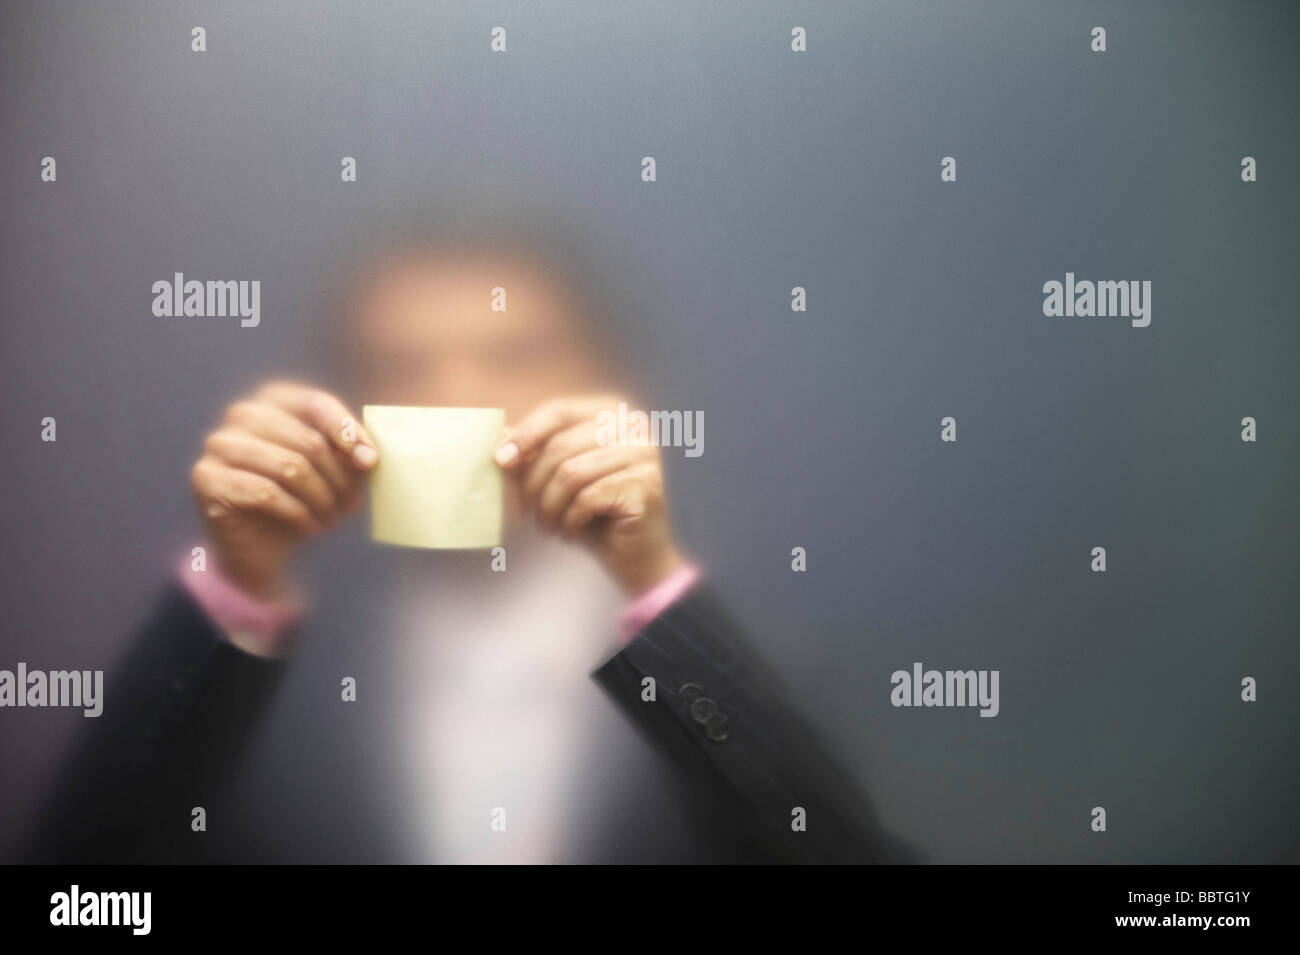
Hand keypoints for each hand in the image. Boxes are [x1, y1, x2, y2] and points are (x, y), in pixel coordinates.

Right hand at [190, 381, 377, 599]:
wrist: (261, 546)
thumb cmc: (300, 499)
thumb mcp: (332, 472)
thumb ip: (350, 454)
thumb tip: (367, 455)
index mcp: (273, 400)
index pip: (316, 403)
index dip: (347, 433)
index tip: (370, 462)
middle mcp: (242, 414)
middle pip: (307, 440)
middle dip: (338, 477)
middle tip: (352, 505)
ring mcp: (219, 444)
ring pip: (289, 467)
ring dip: (321, 498)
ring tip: (334, 518)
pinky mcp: (206, 478)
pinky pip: (266, 493)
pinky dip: (298, 514)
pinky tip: (311, 527)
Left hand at [494, 394, 685, 593]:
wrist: (635, 554)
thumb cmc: (593, 512)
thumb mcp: (555, 478)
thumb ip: (532, 454)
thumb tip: (501, 439)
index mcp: (611, 412)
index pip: (559, 412)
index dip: (526, 435)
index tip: (500, 460)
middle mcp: (633, 425)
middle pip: (561, 446)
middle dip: (533, 483)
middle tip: (527, 511)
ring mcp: (644, 454)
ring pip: (571, 474)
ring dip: (549, 506)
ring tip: (548, 525)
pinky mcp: (646, 485)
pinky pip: (588, 498)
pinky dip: (570, 519)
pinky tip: (571, 530)